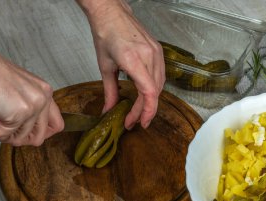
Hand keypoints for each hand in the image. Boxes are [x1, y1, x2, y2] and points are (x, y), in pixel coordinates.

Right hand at [0, 45, 63, 145]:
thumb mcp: (19, 90)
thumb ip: (29, 106)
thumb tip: (29, 130)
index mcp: (45, 91)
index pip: (57, 123)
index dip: (42, 134)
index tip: (28, 135)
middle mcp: (43, 98)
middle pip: (40, 136)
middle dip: (20, 138)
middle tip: (6, 131)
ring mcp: (33, 107)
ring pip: (21, 139)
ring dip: (3, 135)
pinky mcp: (19, 114)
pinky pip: (4, 135)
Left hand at [77, 0, 164, 128]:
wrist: (112, 14)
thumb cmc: (106, 34)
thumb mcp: (105, 67)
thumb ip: (110, 92)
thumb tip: (109, 110)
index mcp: (133, 60)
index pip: (148, 92)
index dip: (146, 111)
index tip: (138, 122)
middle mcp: (148, 56)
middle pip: (154, 92)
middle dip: (145, 110)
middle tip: (133, 120)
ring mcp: (157, 53)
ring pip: (159, 86)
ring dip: (150, 101)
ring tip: (139, 111)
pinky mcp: (159, 51)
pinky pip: (161, 76)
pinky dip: (154, 89)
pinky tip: (145, 95)